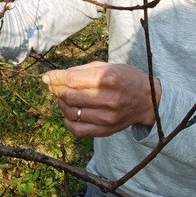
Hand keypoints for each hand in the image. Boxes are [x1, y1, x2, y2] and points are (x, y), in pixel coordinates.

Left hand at [41, 61, 160, 137]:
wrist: (148, 100)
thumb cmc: (125, 78)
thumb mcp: (107, 66)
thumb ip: (80, 70)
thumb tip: (52, 76)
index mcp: (108, 78)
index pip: (72, 79)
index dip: (55, 77)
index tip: (47, 76)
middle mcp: (108, 98)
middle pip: (70, 96)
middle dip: (56, 90)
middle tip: (54, 86)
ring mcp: (107, 117)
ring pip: (72, 113)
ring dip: (61, 105)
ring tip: (63, 98)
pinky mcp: (106, 130)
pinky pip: (78, 130)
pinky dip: (68, 122)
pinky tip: (69, 113)